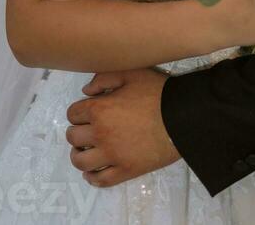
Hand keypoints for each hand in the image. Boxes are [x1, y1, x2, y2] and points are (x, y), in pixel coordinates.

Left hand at [66, 68, 179, 186]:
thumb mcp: (131, 74)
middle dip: (78, 131)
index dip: (79, 111)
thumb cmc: (157, 93)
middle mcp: (100, 134)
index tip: (88, 111)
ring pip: (81, 162)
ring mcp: (112, 156)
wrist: (181, 116)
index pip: (73, 113)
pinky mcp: (125, 171)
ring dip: (80, 155)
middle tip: (89, 129)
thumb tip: (86, 92)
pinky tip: (94, 171)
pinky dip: (92, 177)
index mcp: (100, 110)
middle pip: (73, 137)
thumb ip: (104, 78)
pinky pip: (100, 180)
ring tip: (88, 150)